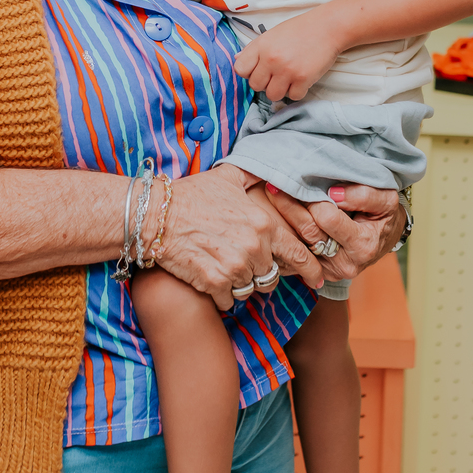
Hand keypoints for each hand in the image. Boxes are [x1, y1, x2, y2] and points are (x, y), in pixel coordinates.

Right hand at [156, 166, 315, 308]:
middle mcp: (254, 248)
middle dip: (264, 275)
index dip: (311, 269)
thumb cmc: (191, 195)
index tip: (317, 279)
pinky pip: (229, 301)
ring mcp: (234, 268)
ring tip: (226, 270)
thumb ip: (254, 176)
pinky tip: (212, 281)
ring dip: (242, 284)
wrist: (155, 216)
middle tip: (249, 268)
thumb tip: (272, 171)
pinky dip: (223, 296)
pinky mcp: (214, 283)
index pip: (298, 253)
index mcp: (263, 224)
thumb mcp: (227, 178)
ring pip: (251, 290)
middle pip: (272, 276)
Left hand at [233, 8, 341, 102]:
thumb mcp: (272, 34)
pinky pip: (293, 97)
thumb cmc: (300, 30)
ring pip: (272, 95)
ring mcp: (287, 70)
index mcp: (261, 46)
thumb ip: (254, 49)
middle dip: (265, 83)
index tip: (259, 70)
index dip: (249, 72)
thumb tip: (237, 60)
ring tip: (288, 78)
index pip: (240, 69)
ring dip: (280, 90)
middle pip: (256, 86)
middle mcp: (271, 59)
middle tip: (277, 74)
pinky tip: (301, 79)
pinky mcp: (303, 79)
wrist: (328, 27)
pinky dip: (297, 91)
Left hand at [266, 183, 403, 284]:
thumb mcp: (386, 200)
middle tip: (273, 184)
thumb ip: (364, 194)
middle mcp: (345, 263)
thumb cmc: (384, 215)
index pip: (329, 220)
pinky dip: (285, 234)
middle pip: (309, 232)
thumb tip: (334, 192)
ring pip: (298, 243)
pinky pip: (296, 253)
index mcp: (363, 245)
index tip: (302, 183)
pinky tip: (273, 216)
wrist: (383, 238)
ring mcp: (329, 270)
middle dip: (290, 206)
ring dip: (282, 218)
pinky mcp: (317, 271)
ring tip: (270, 194)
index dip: (316, 201)